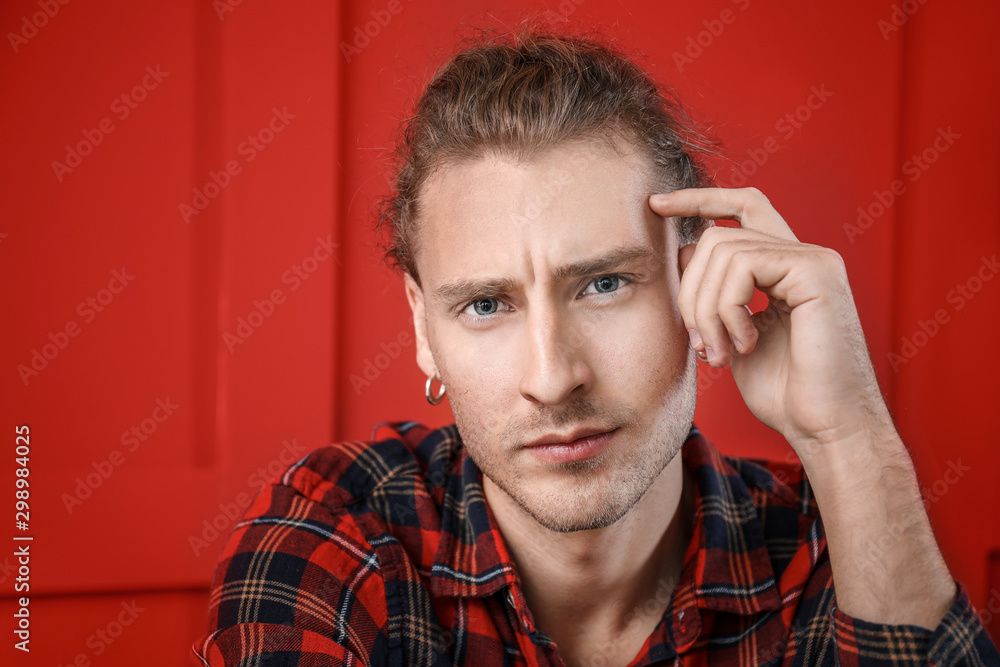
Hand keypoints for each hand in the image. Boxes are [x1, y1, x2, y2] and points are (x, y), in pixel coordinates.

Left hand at [649, 187, 892, 452]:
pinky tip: (744, 344)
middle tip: (699, 343)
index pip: (741, 207)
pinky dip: (728, 308)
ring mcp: (813, 259)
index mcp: (785, 267)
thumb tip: (684, 247)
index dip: (698, 200)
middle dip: (689, 290)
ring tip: (719, 352)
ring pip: (722, 249)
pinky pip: (743, 265)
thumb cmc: (785, 393)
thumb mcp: (731, 335)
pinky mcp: (816, 272)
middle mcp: (802, 255)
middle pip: (716, 235)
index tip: (656, 206)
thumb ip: (714, 293)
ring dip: (705, 308)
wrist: (824, 427)